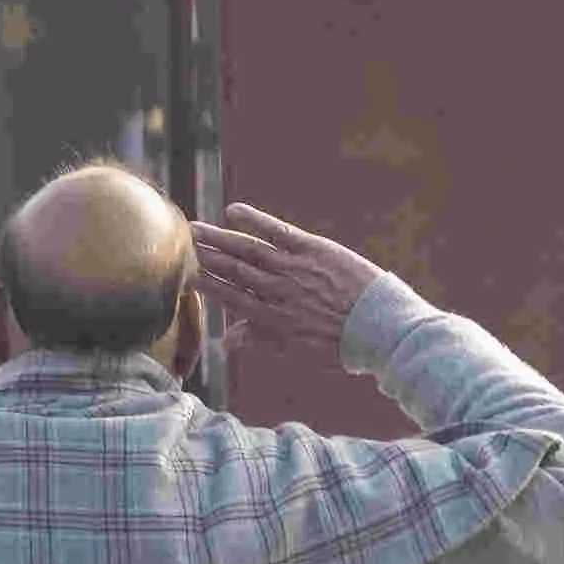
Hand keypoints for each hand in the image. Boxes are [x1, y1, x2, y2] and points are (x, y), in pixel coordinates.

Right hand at [186, 201, 383, 358]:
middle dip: (206, 257)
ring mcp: (294, 269)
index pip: (232, 298)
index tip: (185, 273)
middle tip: (182, 243)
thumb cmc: (342, 345)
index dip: (207, 284)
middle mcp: (278, 292)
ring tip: (197, 228)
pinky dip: (255, 221)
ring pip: (250, 250)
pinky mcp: (313, 250)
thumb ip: (261, 341)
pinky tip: (233, 211)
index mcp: (273, 319)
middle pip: (235, 271)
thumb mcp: (299, 351)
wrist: (381, 328)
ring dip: (221, 238)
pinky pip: (278, 232)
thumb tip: (226, 342)